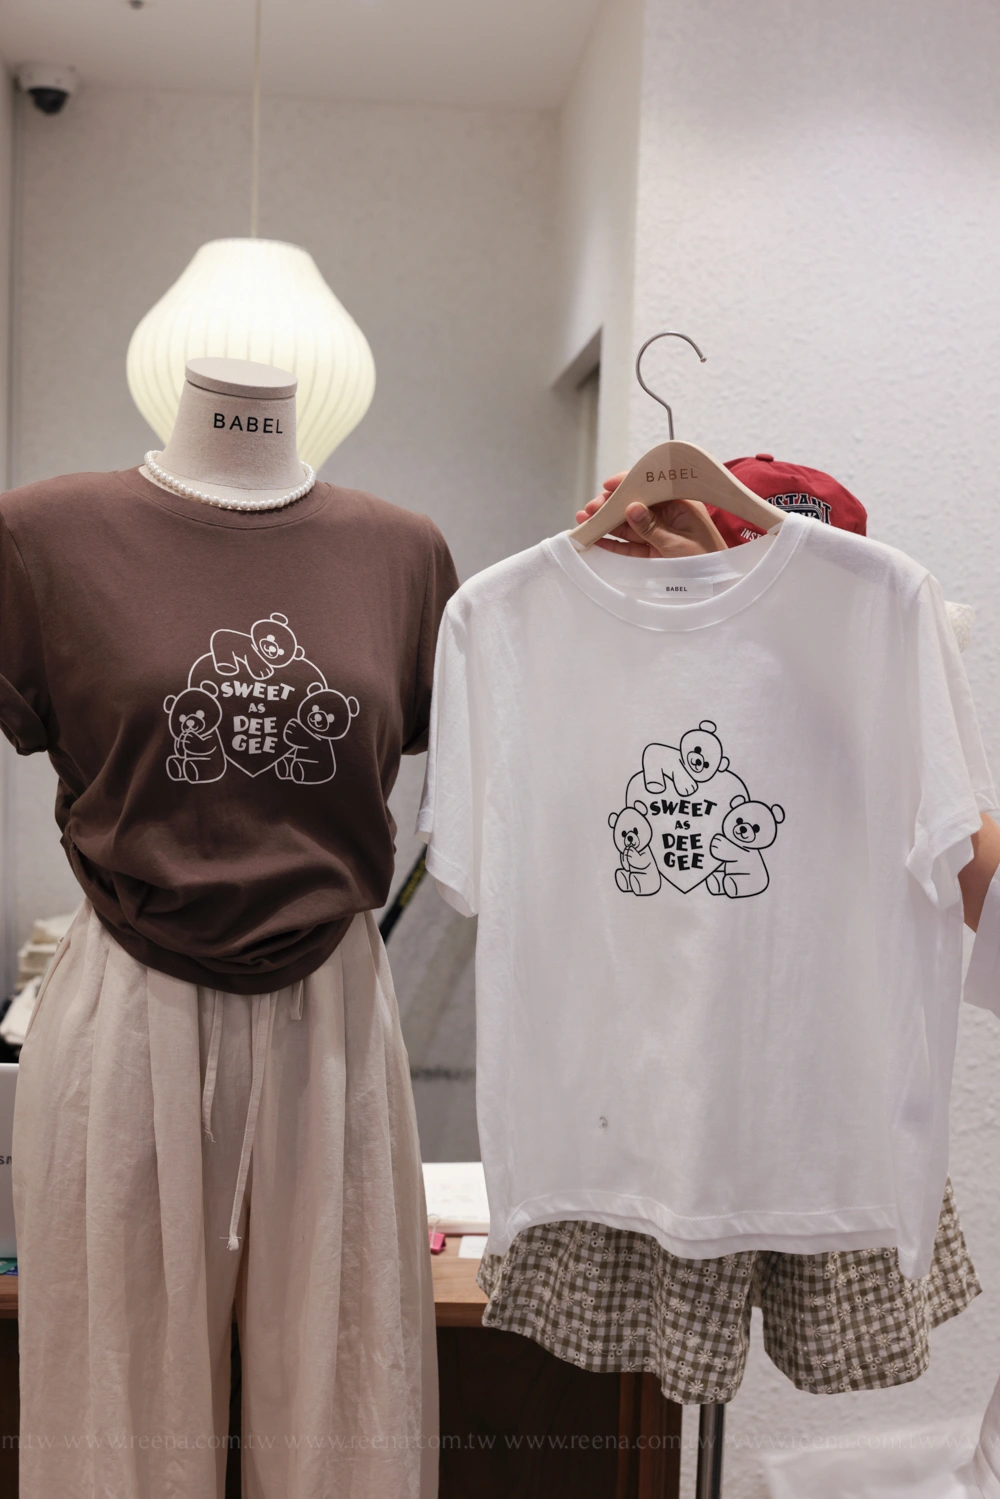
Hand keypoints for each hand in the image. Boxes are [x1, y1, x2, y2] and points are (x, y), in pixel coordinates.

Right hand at [576, 473, 727, 556]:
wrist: (719, 586)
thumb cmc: (708, 561)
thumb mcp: (678, 544)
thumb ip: (652, 527)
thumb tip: (630, 507)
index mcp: (681, 504)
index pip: (651, 487)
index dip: (629, 483)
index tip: (608, 485)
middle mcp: (668, 515)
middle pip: (634, 504)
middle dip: (610, 506)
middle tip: (590, 509)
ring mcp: (659, 532)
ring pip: (628, 524)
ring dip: (606, 523)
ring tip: (585, 521)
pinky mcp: (652, 550)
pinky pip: (629, 544)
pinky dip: (612, 543)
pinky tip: (596, 539)